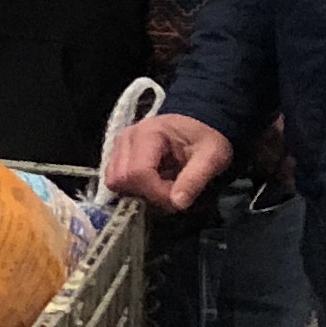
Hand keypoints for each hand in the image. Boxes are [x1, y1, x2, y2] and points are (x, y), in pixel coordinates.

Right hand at [104, 111, 232, 212]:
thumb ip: (194, 180)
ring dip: (137, 192)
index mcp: (148, 134)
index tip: (178, 198)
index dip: (157, 193)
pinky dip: (132, 187)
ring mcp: (119, 145)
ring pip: (114, 181)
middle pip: (120, 179)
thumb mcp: (212, 157)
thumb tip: (177, 204)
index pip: (138, 173)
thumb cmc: (206, 138)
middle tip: (170, 192)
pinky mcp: (118, 153)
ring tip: (161, 187)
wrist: (200, 122)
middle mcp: (127, 137)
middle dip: (146, 194)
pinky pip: (115, 179)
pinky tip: (152, 182)